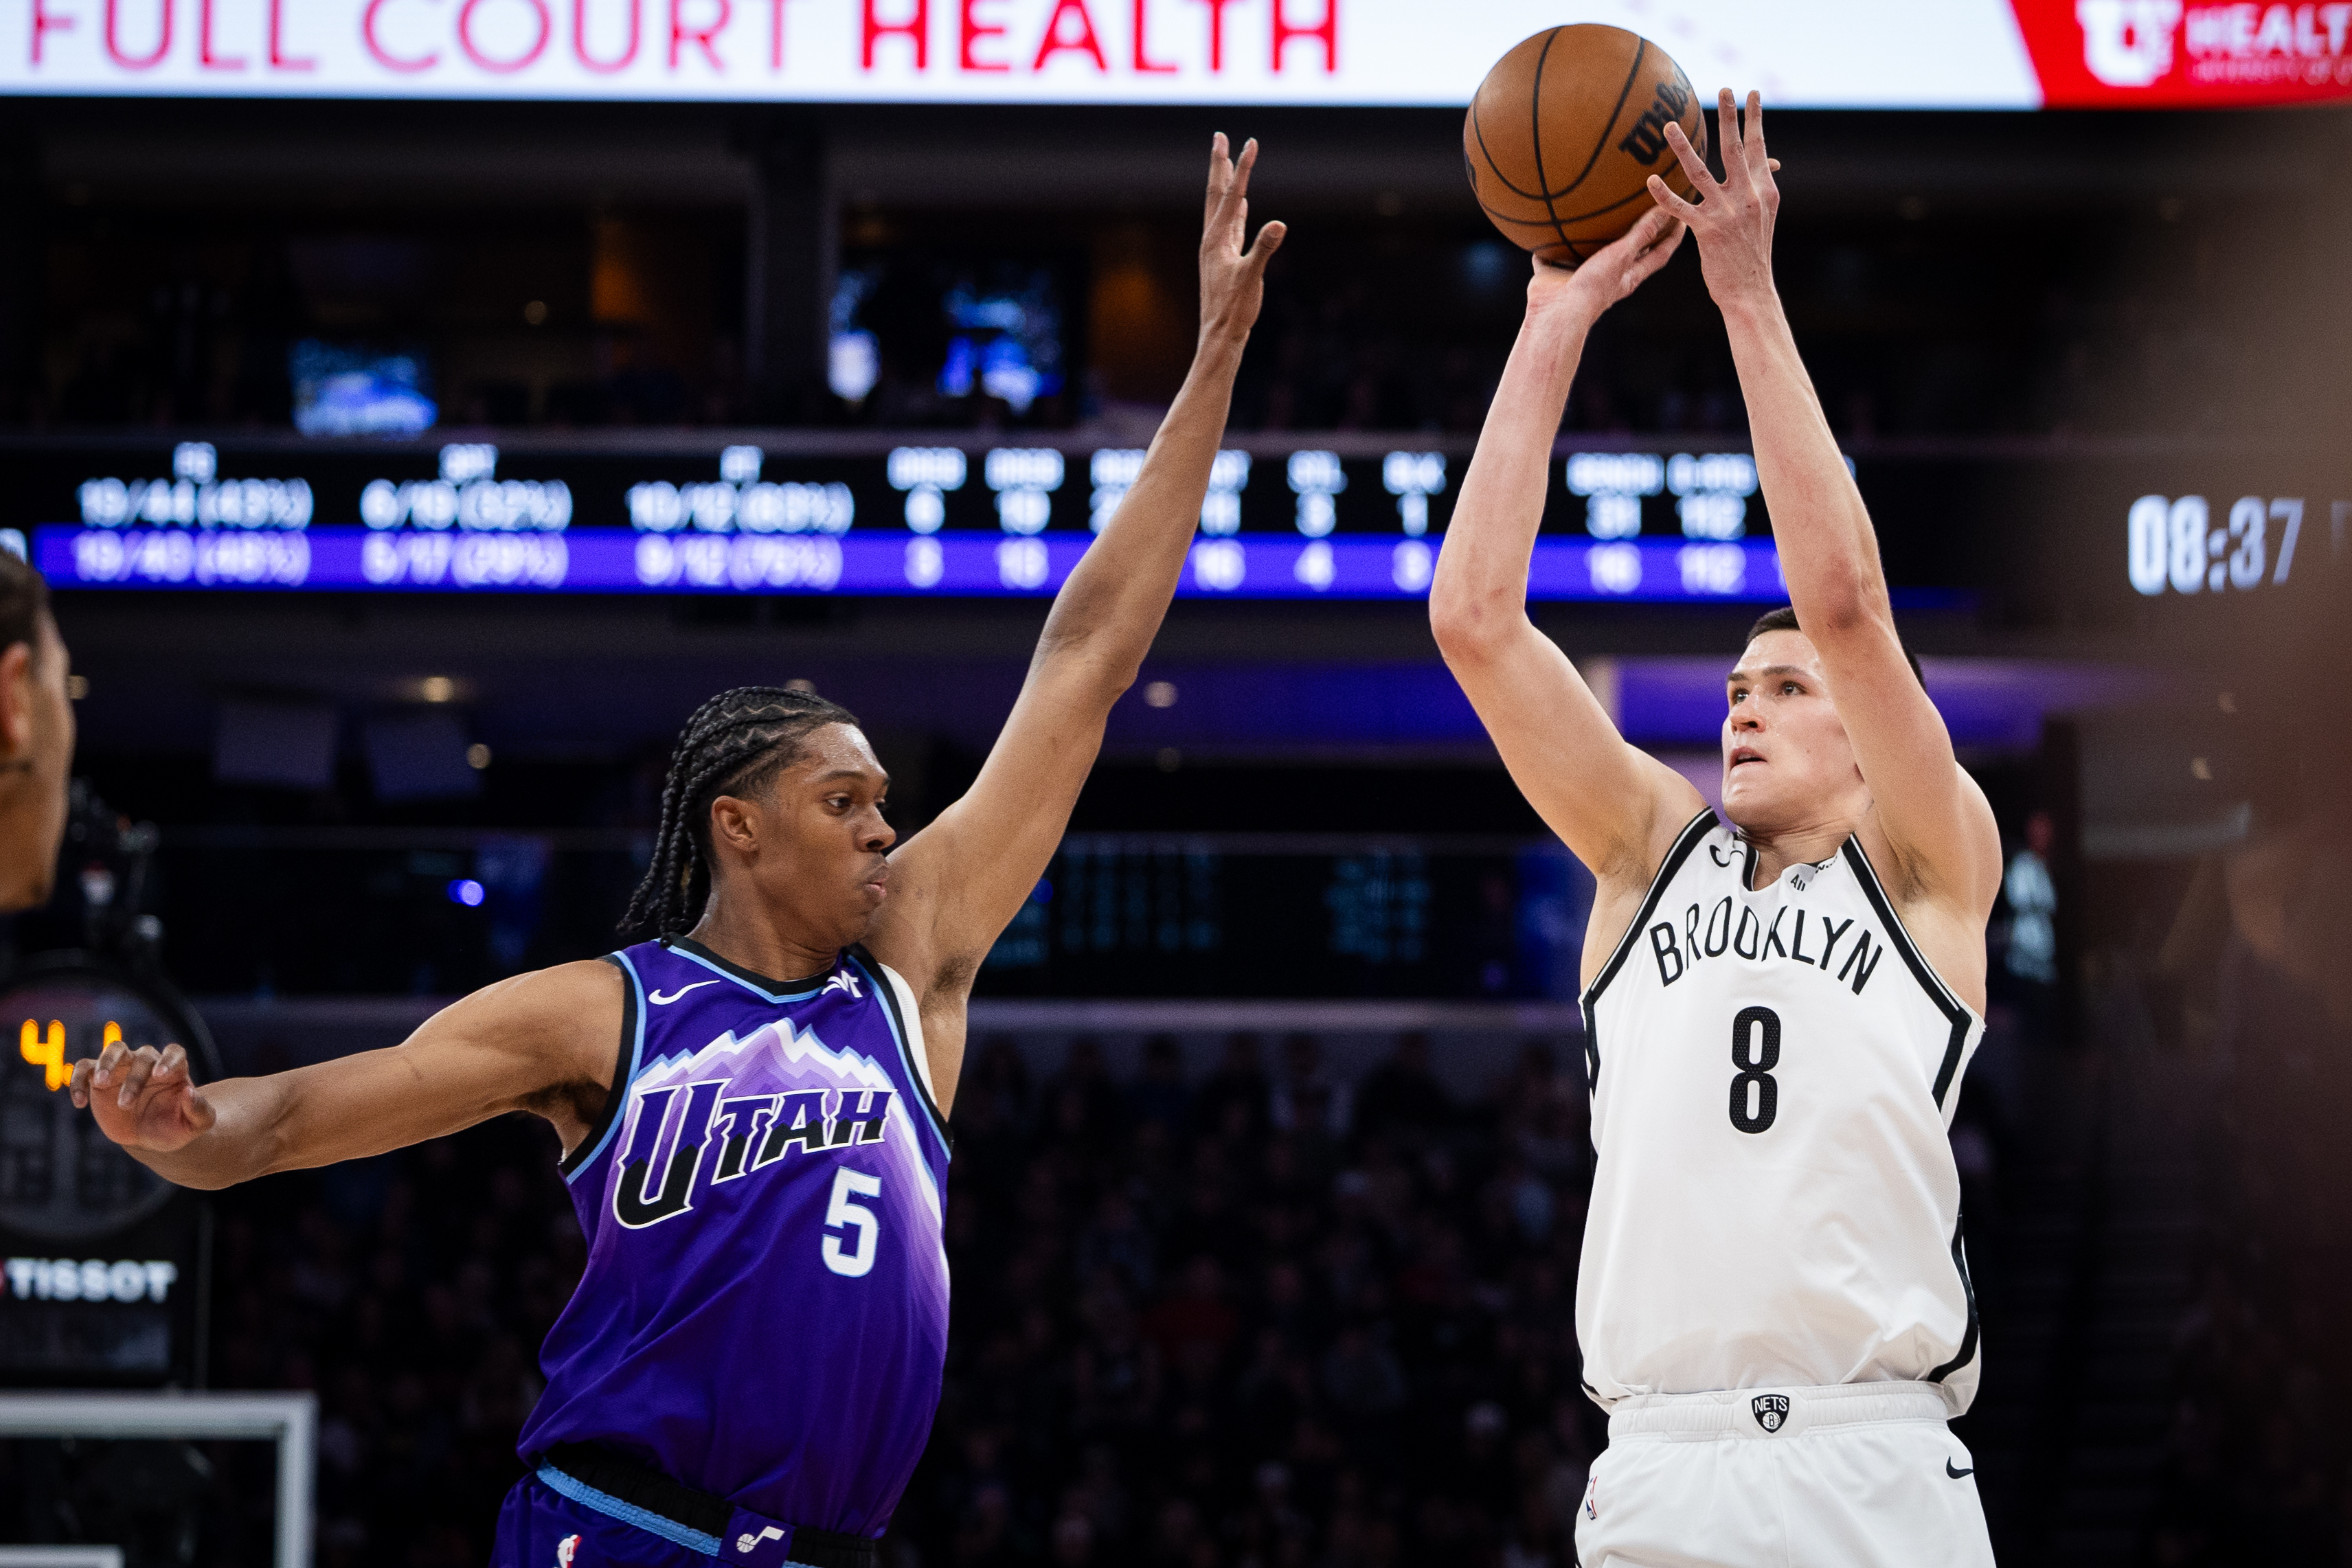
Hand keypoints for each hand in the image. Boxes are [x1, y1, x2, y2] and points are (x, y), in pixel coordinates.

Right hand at [69, 1040, 216, 1154]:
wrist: (149, 1138)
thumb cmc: (174, 1127)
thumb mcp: (195, 1125)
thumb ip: (199, 1110)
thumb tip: (189, 1093)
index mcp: (175, 1070)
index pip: (174, 1052)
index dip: (168, 1060)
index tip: (160, 1075)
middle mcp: (149, 1063)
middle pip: (142, 1056)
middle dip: (134, 1079)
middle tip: (126, 1104)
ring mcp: (123, 1068)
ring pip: (114, 1049)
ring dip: (106, 1063)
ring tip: (99, 1083)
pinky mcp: (99, 1079)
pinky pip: (85, 1068)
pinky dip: (78, 1080)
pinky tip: (80, 1102)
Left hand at [1198, 133, 1286, 348]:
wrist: (1220, 336)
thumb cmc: (1234, 310)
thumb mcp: (1251, 279)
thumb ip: (1264, 250)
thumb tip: (1279, 225)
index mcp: (1216, 239)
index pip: (1233, 195)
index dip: (1243, 167)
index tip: (1251, 142)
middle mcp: (1213, 239)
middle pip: (1216, 192)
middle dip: (1220, 163)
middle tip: (1220, 136)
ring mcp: (1218, 248)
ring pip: (1222, 206)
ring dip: (1225, 181)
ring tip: (1227, 161)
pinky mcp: (1225, 258)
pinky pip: (1231, 224)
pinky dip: (1236, 207)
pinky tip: (1243, 202)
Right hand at [1526, 205, 1685, 325]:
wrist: (1556, 314)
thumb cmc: (1593, 288)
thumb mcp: (1621, 256)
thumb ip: (1641, 234)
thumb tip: (1665, 209)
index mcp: (1628, 276)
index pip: (1659, 254)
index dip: (1673, 238)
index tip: (1682, 218)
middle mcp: (1606, 276)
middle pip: (1628, 253)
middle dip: (1638, 235)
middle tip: (1646, 210)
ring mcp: (1579, 275)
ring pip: (1588, 252)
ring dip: (1591, 237)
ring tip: (1594, 213)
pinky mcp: (1553, 274)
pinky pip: (1550, 255)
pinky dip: (1547, 244)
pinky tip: (1544, 227)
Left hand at [1646, 89, 1779, 308]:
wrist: (1751, 291)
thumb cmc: (1752, 255)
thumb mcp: (1763, 217)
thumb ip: (1758, 189)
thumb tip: (1766, 164)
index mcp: (1765, 191)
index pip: (1760, 147)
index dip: (1755, 119)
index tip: (1751, 93)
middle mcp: (1749, 197)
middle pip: (1735, 150)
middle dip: (1729, 117)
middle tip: (1722, 88)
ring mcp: (1728, 213)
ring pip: (1701, 173)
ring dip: (1683, 148)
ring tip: (1668, 125)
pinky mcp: (1707, 231)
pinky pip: (1681, 208)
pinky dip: (1665, 195)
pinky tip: (1651, 180)